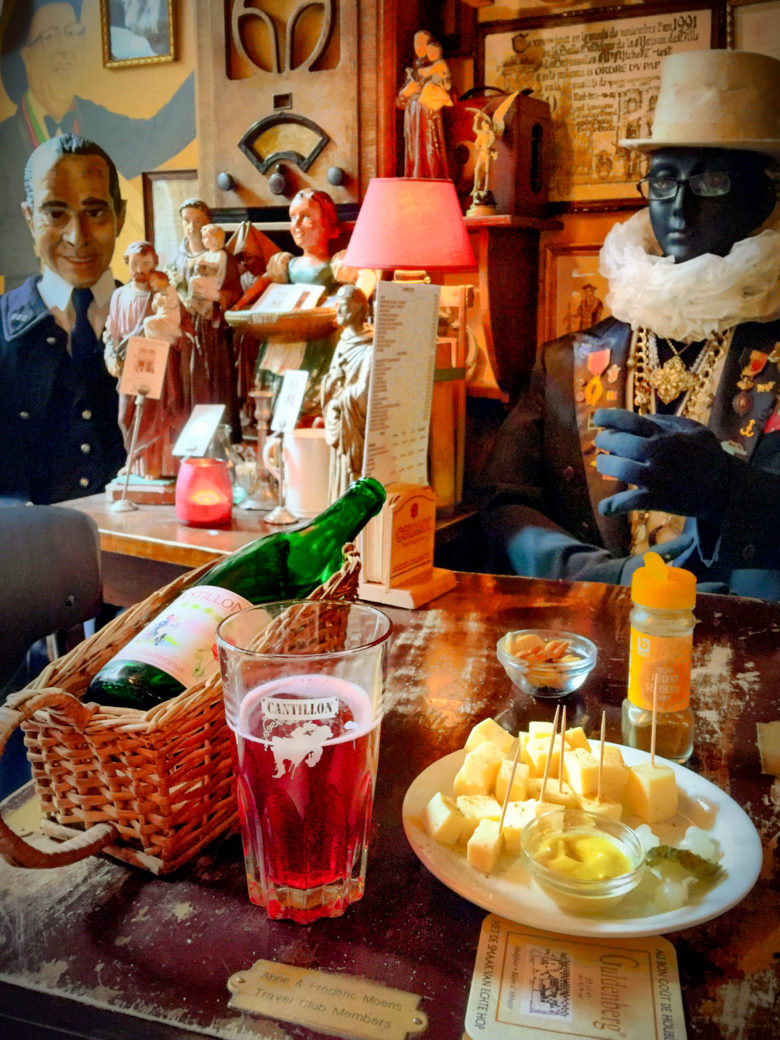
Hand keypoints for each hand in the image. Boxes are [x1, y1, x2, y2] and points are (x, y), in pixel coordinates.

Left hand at [593, 408, 727, 521]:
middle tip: (601, 442)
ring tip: (603, 463)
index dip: (609, 417)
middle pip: (620, 443)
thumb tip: (639, 418)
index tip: (597, 418)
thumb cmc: (707, 455)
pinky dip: (615, 505)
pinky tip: (604, 508)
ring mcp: (659, 477)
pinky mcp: (660, 499)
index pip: (630, 420)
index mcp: (667, 434)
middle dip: (605, 441)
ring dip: (606, 465)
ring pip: (621, 469)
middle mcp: (660, 453)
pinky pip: (631, 501)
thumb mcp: (694, 429)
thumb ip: (666, 422)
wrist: (726, 488)